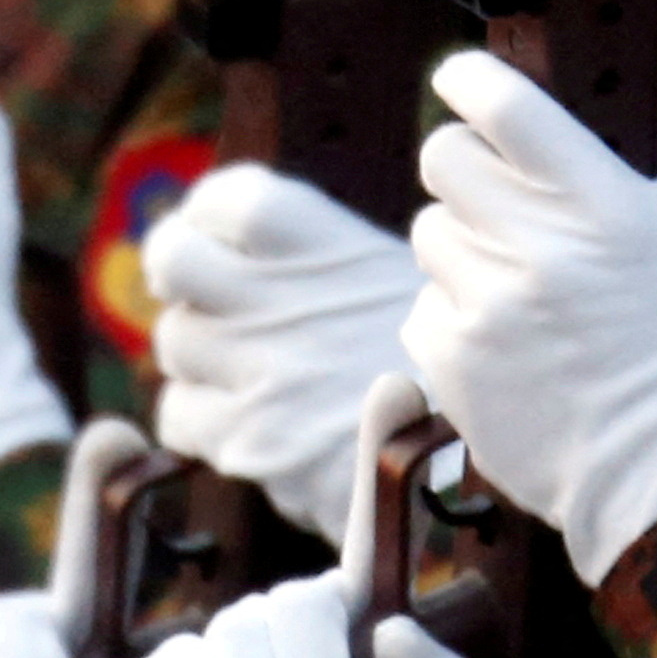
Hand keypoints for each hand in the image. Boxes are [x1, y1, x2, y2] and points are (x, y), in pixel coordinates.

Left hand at [146, 163, 420, 542]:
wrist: (482, 459)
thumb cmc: (447, 368)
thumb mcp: (407, 281)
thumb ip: (328, 259)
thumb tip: (242, 244)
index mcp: (327, 245)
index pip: (230, 198)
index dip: (208, 212)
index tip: (210, 230)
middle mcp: (287, 298)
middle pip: (174, 257)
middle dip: (176, 272)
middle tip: (198, 294)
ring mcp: (262, 371)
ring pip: (175, 341)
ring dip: (198, 354)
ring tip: (242, 366)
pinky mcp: (251, 441)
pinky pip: (181, 414)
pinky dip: (203, 419)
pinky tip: (249, 423)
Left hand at [404, 50, 656, 586]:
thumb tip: (649, 90)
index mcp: (605, 202)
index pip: (504, 105)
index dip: (469, 78)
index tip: (459, 77)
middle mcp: (539, 249)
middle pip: (443, 157)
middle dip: (464, 167)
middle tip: (493, 194)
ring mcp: (488, 308)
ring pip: (429, 233)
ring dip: (463, 248)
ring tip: (517, 285)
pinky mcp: (451, 363)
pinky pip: (422, 307)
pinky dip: (455, 317)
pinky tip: (506, 342)